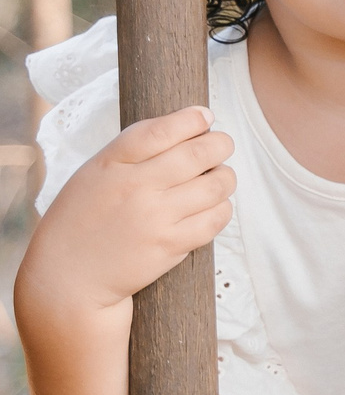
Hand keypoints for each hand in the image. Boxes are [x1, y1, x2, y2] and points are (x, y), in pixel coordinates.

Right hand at [22, 107, 234, 311]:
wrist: (68, 277)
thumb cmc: (85, 219)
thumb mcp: (94, 174)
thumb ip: (134, 150)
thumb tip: (191, 123)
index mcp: (111, 164)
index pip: (161, 130)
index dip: (191, 119)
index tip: (205, 116)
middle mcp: (135, 188)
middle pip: (199, 153)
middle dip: (221, 143)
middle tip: (221, 145)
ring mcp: (155, 218)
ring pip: (217, 185)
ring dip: (225, 177)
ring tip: (217, 177)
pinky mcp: (170, 245)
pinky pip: (216, 218)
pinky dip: (222, 208)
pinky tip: (212, 206)